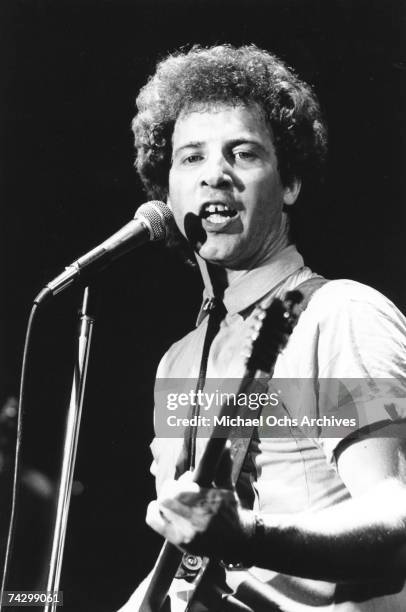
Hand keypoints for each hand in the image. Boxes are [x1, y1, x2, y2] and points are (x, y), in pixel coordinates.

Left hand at [146, 448, 254, 562]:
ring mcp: (187, 531)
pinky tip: (159, 507)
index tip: (191, 475)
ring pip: (162, 504)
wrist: (236, 542)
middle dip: (173, 487)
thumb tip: (224, 445)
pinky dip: (153, 512)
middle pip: (170, 494)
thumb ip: (223, 466)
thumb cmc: (230, 511)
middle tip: (181, 487)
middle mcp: (198, 517)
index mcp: (211, 501)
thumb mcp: (228, 488)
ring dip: (165, 497)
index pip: (189, 482)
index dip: (185, 478)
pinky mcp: (178, 541)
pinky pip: (154, 522)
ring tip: (174, 497)